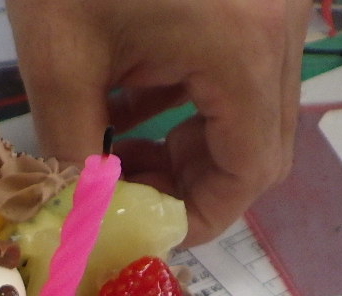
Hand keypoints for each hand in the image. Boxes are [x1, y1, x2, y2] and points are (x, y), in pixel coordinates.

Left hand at [5, 0, 310, 244]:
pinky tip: (131, 93)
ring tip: (118, 148)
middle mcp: (281, 26)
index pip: (251, 169)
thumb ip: (74, 148)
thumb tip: (80, 216)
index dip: (201, 215)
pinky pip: (241, 63)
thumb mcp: (60, 57)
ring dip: (192, 139)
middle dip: (194, 180)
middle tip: (126, 190)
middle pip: (264, 142)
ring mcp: (276, 1)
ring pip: (254, 105)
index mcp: (243, 48)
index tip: (146, 228)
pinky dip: (193, 94)